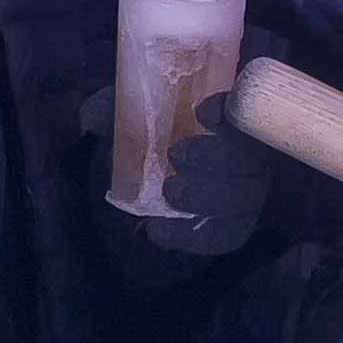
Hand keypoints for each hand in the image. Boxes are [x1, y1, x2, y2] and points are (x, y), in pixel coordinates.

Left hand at [84, 85, 271, 254]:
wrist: (157, 183)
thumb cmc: (158, 135)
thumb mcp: (136, 117)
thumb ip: (117, 111)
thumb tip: (90, 117)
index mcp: (232, 114)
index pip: (247, 107)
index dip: (231, 109)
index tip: (202, 110)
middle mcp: (249, 153)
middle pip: (252, 156)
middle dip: (216, 155)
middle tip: (176, 154)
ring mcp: (247, 192)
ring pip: (243, 198)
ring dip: (207, 195)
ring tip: (170, 192)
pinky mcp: (233, 227)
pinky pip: (223, 235)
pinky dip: (190, 236)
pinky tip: (158, 231)